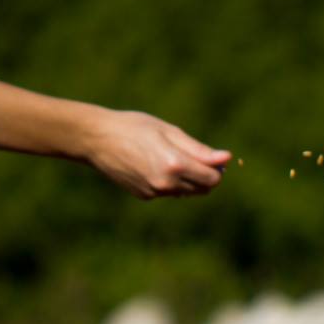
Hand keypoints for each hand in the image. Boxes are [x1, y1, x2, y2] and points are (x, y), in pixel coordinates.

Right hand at [83, 108, 230, 198]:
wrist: (97, 139)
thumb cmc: (134, 127)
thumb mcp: (169, 132)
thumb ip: (199, 149)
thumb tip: (227, 158)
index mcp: (175, 165)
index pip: (213, 179)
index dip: (217, 168)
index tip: (213, 157)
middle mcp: (166, 184)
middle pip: (203, 189)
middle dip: (206, 176)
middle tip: (195, 157)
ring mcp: (154, 193)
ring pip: (186, 192)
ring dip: (188, 179)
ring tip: (170, 157)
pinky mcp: (144, 196)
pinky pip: (168, 192)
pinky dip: (170, 182)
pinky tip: (153, 164)